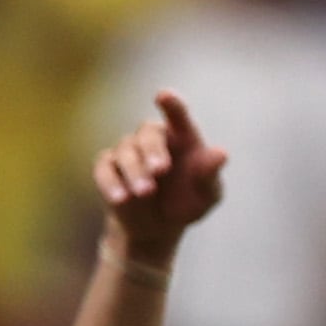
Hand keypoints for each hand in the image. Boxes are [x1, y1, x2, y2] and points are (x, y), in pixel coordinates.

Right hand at [94, 92, 226, 263]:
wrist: (157, 229)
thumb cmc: (187, 204)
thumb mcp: (207, 195)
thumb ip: (210, 174)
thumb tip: (221, 154)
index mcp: (181, 137)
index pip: (177, 115)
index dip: (171, 104)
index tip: (163, 95)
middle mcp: (152, 139)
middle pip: (147, 132)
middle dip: (152, 150)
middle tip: (159, 170)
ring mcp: (127, 152)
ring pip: (125, 150)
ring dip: (135, 171)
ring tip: (145, 193)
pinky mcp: (107, 169)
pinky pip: (104, 169)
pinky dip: (111, 183)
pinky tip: (121, 199)